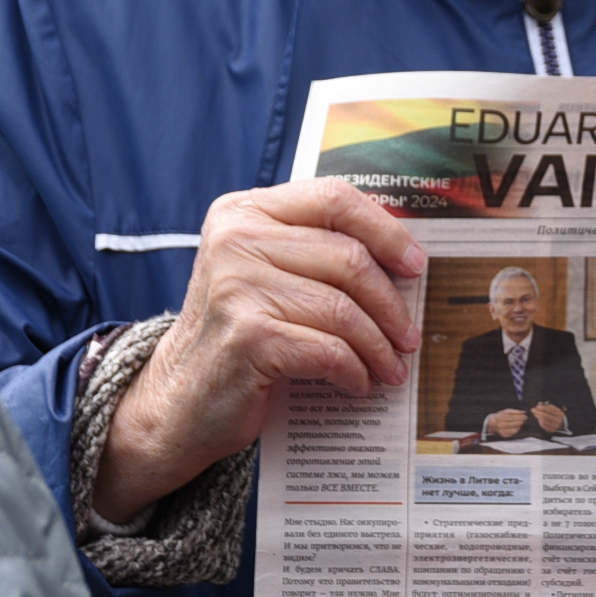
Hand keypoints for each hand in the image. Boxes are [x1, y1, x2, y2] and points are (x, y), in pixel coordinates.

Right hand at [93, 179, 424, 522]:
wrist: (180, 399)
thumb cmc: (240, 331)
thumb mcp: (266, 272)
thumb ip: (316, 249)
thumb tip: (403, 255)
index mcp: (244, 211)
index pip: (334, 198)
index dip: (386, 230)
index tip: (415, 265)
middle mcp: (235, 239)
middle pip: (348, 258)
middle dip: (391, 304)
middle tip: (409, 336)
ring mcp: (236, 286)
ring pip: (343, 309)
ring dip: (377, 346)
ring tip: (390, 367)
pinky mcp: (246, 337)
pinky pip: (328, 350)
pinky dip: (353, 370)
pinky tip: (358, 382)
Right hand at [488, 409, 528, 438]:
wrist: (492, 424)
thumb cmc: (501, 416)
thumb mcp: (506, 411)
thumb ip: (515, 411)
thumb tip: (523, 412)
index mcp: (500, 417)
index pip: (511, 417)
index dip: (519, 416)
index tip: (525, 415)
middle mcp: (500, 425)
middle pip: (512, 423)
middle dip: (520, 421)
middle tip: (525, 418)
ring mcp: (502, 431)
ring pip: (513, 429)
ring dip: (519, 425)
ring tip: (523, 422)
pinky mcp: (504, 435)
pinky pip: (513, 433)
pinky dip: (517, 429)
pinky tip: (519, 426)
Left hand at [530, 402, 564, 432]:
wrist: (561, 424)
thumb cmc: (555, 414)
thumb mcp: (553, 408)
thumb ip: (546, 405)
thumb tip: (539, 404)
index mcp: (559, 413)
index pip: (550, 409)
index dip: (543, 408)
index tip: (537, 406)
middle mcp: (558, 420)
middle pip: (546, 416)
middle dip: (538, 412)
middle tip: (532, 409)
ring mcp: (555, 426)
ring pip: (544, 421)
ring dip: (538, 417)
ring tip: (534, 413)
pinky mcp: (552, 430)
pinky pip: (544, 426)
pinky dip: (540, 422)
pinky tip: (538, 419)